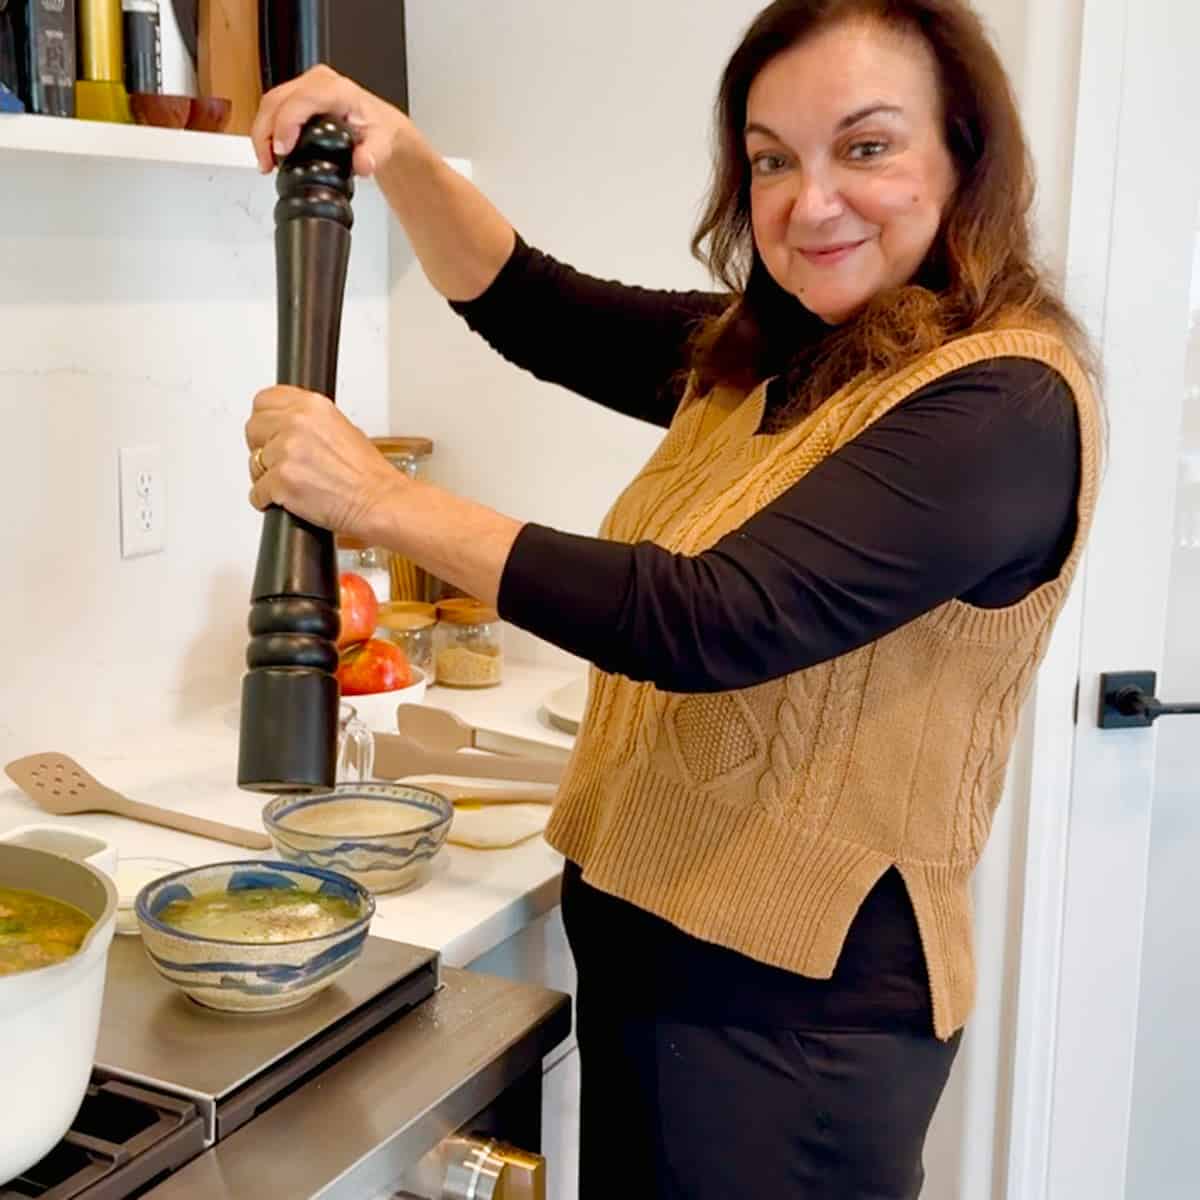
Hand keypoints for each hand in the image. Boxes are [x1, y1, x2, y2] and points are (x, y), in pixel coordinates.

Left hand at [245, 386, 400, 540]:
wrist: (379, 501)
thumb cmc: (368, 474)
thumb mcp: (343, 429)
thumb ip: (310, 422)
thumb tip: (289, 428)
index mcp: (312, 406)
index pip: (265, 400)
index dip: (265, 420)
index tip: (270, 432)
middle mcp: (296, 423)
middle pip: (253, 428)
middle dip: (262, 447)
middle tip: (280, 461)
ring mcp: (286, 452)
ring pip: (253, 463)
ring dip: (267, 476)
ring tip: (293, 483)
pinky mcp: (280, 482)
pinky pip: (257, 493)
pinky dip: (268, 501)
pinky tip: (291, 500)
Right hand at [251, 64, 417, 176]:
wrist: (380, 124)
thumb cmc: (378, 129)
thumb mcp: (382, 144)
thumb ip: (373, 155)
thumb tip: (362, 164)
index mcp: (337, 90)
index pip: (301, 100)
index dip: (286, 124)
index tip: (281, 150)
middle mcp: (318, 82)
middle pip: (277, 100)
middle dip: (265, 134)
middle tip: (267, 164)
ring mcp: (305, 85)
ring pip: (270, 103)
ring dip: (262, 134)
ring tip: (266, 162)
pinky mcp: (296, 93)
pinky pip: (273, 107)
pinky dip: (267, 130)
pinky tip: (270, 151)